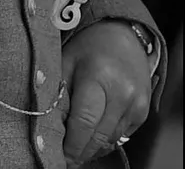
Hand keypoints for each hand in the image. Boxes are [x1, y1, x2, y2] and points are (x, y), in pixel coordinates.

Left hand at [62, 20, 151, 167]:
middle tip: (64, 158)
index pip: (84, 121)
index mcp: (98, 78)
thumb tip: (49, 124)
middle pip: (99, 136)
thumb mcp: (65, 61)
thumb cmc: (88, 47)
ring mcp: (136, 104)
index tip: (59, 154)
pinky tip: (91, 139)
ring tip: (74, 150)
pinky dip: (105, 141)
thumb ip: (58, 91)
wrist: (122, 36)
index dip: (71, 143)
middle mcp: (122, 94)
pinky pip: (122, 135)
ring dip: (92, 148)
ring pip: (111, 139)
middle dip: (80, 151)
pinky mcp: (142, 112)